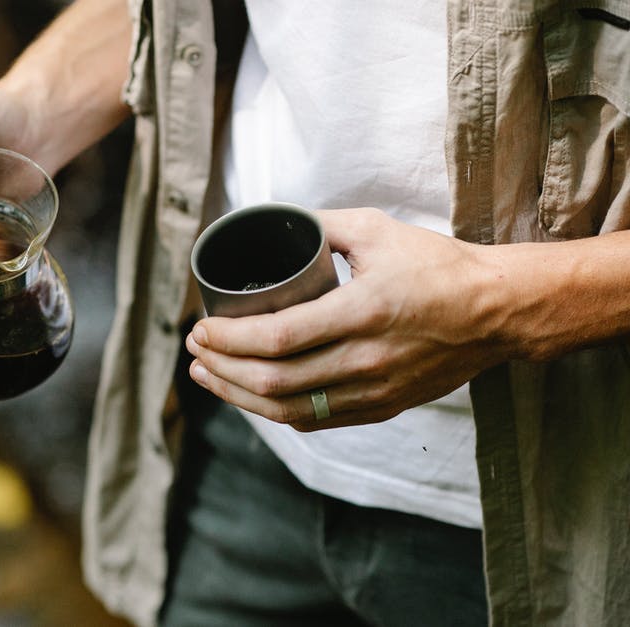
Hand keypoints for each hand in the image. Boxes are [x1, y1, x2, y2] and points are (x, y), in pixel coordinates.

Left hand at [185, 207, 513, 431]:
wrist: (497, 311)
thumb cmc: (438, 266)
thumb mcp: (377, 230)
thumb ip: (320, 226)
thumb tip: (272, 223)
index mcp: (363, 312)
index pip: (277, 339)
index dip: (228, 339)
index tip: (200, 328)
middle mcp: (366, 359)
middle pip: (273, 380)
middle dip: (221, 367)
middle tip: (195, 349)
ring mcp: (374, 390)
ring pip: (288, 409)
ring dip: (238, 395)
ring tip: (207, 375)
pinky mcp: (381, 407)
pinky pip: (316, 420)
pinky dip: (274, 410)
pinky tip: (250, 394)